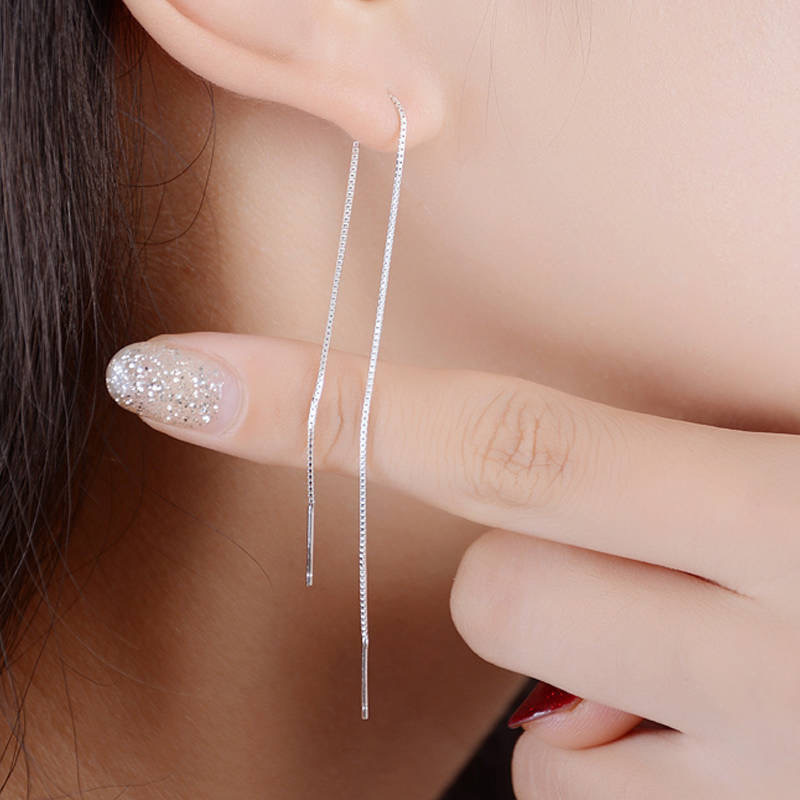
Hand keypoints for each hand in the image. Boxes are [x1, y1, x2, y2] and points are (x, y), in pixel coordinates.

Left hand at [106, 332, 799, 798]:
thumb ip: (691, 476)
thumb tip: (536, 515)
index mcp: (799, 515)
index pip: (501, 442)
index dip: (323, 405)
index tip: (179, 375)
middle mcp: (788, 658)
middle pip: (503, 590)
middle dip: (532, 574)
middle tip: (647, 566)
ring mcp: (773, 786)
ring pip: (538, 737)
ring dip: (588, 694)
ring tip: (707, 670)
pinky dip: (620, 773)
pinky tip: (720, 751)